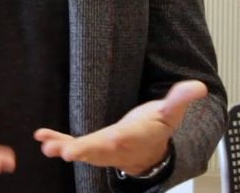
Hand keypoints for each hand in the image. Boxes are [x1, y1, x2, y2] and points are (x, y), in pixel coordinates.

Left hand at [34, 80, 206, 175]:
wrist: (150, 151)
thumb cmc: (156, 128)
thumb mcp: (170, 113)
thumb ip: (181, 99)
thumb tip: (198, 86)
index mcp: (132, 137)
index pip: (118, 142)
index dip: (104, 144)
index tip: (88, 146)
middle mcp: (114, 147)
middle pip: (96, 151)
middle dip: (80, 152)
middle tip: (62, 153)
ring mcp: (100, 149)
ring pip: (82, 151)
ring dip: (63, 148)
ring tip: (46, 147)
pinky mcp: (90, 146)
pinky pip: (72, 145)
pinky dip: (57, 141)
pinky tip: (41, 137)